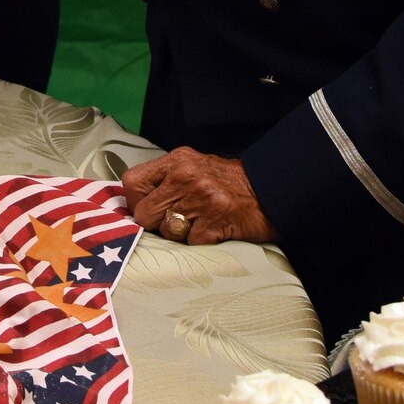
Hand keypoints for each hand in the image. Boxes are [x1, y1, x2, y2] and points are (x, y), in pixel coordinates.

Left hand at [118, 147, 277, 245]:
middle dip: (156, 224)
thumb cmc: (228, 182)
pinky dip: (200, 241)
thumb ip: (165, 180)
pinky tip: (213, 228)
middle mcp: (185, 176)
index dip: (134, 202)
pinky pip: (190, 242)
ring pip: (167, 231)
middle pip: (145, 213)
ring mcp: (201, 199)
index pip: (132, 182)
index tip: (146, 209)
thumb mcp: (194, 167)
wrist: (271, 189)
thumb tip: (135, 203)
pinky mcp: (215, 221)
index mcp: (177, 161)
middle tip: (176, 220)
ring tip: (199, 222)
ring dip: (180, 234)